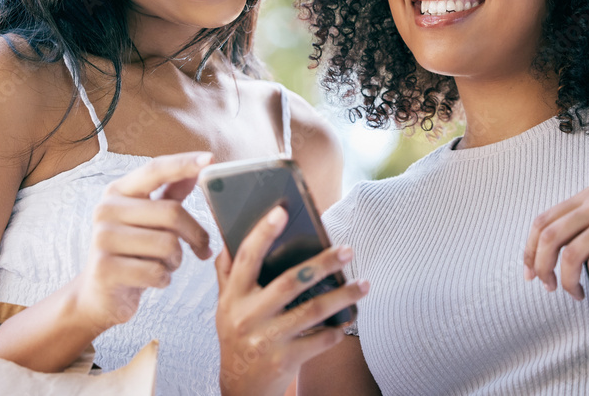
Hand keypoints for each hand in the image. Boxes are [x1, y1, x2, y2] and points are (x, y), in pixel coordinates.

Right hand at [70, 151, 214, 332]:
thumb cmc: (132, 252)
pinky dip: (164, 279)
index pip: (156, 169)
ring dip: (176, 260)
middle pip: (172, 212)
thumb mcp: (150, 219)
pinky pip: (156, 272)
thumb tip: (199, 167)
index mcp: (118, 191)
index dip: (184, 164)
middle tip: (201, 247)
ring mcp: (102, 239)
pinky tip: (152, 279)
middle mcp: (106, 209)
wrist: (98, 296)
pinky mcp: (104, 269)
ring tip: (165, 264)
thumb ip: (172, 194)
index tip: (211, 159)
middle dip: (194, 234)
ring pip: (167, 244)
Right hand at [215, 206, 369, 395]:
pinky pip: (319, 340)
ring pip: (312, 310)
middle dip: (323, 263)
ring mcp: (266, 340)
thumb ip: (227, 274)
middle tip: (347, 249)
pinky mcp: (284, 361)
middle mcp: (247, 316)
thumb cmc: (237, 338)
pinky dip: (338, 328)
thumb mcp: (225, 307)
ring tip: (364, 284)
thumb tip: (230, 236)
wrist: (240, 390)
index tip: (282, 211)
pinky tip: (350, 317)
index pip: (247, 257)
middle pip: (290, 281)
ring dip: (343, 296)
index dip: (263, 232)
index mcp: (233, 297)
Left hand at [523, 186, 588, 299]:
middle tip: (548, 287)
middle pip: (549, 237)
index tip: (529, 272)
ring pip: (571, 254)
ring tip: (576, 293)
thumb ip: (588, 218)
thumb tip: (554, 246)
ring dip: (567, 280)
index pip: (543, 220)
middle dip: (541, 267)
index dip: (529, 249)